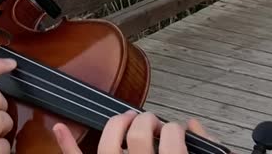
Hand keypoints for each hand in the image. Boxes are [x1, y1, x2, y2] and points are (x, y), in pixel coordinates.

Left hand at [52, 111, 214, 153]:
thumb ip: (212, 150)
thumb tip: (194, 125)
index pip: (172, 137)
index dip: (175, 129)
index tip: (177, 131)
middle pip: (139, 134)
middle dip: (148, 122)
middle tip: (153, 124)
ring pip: (110, 143)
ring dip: (117, 125)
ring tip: (128, 121)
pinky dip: (67, 145)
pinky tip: (60, 128)